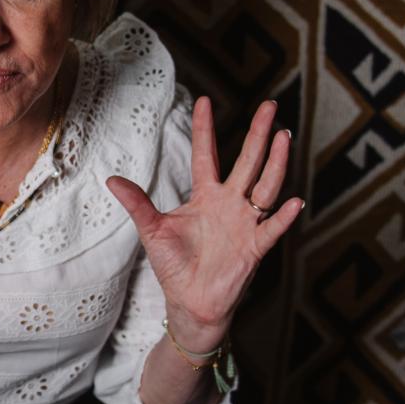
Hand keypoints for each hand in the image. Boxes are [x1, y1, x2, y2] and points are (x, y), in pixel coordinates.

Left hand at [105, 96, 302, 351]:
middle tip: (270, 105)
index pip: (206, 154)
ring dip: (276, 164)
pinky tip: (293, 202)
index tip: (205, 100)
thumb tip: (111, 179)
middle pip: (247, 161)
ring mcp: (245, 223)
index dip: (205, 129)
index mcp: (205, 196)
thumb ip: (137, 204)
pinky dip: (283, 217)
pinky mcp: (253, 248)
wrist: (190, 303)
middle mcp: (229, 203)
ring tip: (284, 138)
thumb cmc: (174, 266)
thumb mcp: (152, 231)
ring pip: (265, 187)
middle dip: (258, 134)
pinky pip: (271, 229)